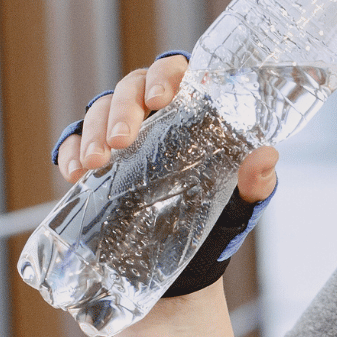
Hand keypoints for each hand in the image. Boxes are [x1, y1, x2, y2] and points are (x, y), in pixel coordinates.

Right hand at [53, 54, 277, 202]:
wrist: (186, 264)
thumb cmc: (220, 217)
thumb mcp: (241, 202)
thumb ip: (255, 181)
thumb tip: (266, 157)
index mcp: (190, 107)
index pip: (175, 72)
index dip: (165, 76)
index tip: (161, 98)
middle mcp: (153, 112)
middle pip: (131, 87)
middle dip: (123, 110)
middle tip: (121, 141)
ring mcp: (121, 132)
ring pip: (99, 109)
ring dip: (93, 132)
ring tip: (95, 164)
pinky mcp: (97, 158)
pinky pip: (74, 142)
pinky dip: (69, 152)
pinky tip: (73, 174)